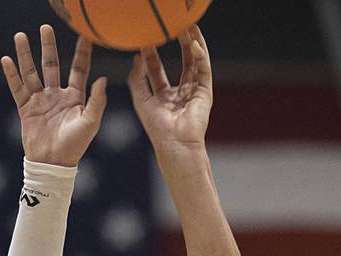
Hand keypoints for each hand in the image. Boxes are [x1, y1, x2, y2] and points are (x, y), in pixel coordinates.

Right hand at [1, 24, 106, 166]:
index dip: (82, 52)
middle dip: (48, 46)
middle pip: (51, 64)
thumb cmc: (74, 147)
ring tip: (20, 36)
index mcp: (74, 97)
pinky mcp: (26, 109)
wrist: (52, 164)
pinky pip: (17, 88)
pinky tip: (6, 60)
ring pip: (32, 72)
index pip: (78, 68)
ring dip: (25, 55)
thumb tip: (103, 78)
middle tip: (45, 28)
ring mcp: (40, 101)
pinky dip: (11, 75)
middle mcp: (56, 95)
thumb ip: (97, 101)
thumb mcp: (90, 123)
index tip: (85, 34)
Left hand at [127, 25, 212, 164]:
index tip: (147, 43)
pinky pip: (204, 68)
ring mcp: (194, 92)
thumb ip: (137, 80)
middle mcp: (180, 94)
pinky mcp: (204, 91)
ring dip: (192, 44)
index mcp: (164, 98)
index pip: (158, 73)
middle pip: (180, 63)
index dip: (153, 57)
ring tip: (188, 28)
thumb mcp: (142, 100)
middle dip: (177, 46)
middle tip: (173, 28)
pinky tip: (194, 43)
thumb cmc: (157, 128)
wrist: (175, 142)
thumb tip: (136, 59)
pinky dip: (200, 55)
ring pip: (195, 62)